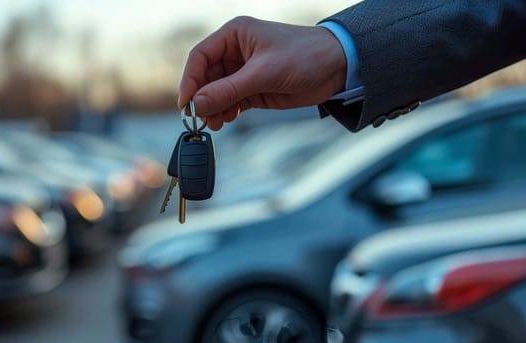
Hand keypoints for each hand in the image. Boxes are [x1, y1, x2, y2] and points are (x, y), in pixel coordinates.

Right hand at [178, 16, 346, 130]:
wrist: (338, 67)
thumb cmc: (306, 55)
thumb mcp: (264, 73)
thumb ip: (229, 90)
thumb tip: (198, 104)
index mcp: (234, 35)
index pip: (200, 57)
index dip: (190, 80)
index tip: (186, 103)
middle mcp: (235, 52)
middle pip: (206, 77)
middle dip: (202, 99)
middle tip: (201, 119)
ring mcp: (244, 71)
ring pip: (217, 92)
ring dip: (213, 108)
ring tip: (215, 123)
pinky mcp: (254, 88)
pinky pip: (231, 101)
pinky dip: (226, 112)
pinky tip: (226, 120)